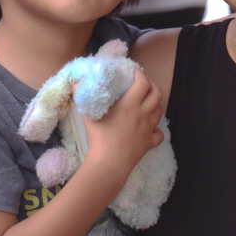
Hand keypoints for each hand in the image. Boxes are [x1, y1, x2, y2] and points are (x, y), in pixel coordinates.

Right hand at [84, 69, 163, 183]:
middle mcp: (143, 114)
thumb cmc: (99, 138)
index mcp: (130, 104)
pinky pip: (159, 135)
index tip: (136, 73)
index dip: (141, 75)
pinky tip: (152, 130)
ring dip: (156, 106)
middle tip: (146, 85)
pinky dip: (157, 131)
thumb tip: (76, 85)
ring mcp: (148, 129)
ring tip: (148, 104)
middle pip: (157, 95)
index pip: (143, 83)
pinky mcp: (149, 143)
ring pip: (159, 112)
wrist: (109, 163)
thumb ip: (84, 98)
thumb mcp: (90, 116)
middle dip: (154, 87)